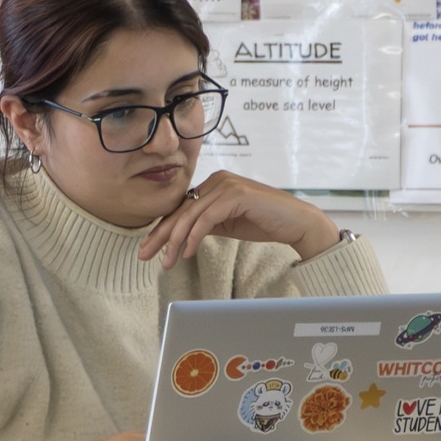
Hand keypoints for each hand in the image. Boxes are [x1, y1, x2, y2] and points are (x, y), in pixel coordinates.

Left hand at [139, 170, 341, 268]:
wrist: (297, 222)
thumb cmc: (265, 222)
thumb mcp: (228, 223)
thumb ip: (207, 224)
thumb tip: (182, 236)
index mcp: (214, 184)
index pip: (182, 208)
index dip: (163, 229)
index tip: (149, 249)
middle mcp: (217, 179)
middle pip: (181, 210)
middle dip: (161, 235)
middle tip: (144, 255)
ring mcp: (226, 184)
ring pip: (191, 215)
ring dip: (175, 240)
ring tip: (165, 261)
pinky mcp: (236, 194)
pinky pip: (207, 218)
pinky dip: (194, 236)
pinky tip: (186, 252)